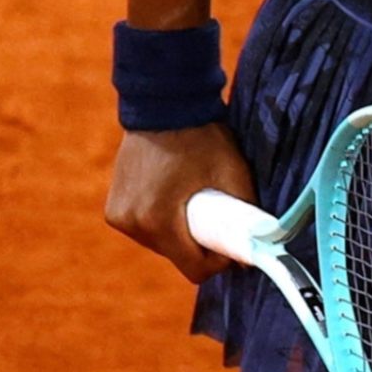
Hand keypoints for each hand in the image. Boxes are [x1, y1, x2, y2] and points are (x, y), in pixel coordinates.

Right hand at [104, 121, 257, 283]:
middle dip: (198, 244)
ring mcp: (119, 216)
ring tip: (193, 202)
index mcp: (159, 219)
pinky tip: (172, 197)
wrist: (165, 102)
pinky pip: (144, 228)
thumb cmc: (202, 136)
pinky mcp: (113, 208)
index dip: (217, 261)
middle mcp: (133, 223)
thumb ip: (247, 212)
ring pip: (159, 244)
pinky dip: (160, 221)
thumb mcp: (233, 173)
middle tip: (215, 215)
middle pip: (176, 256)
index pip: (193, 269)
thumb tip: (258, 245)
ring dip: (177, 233)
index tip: (230, 244)